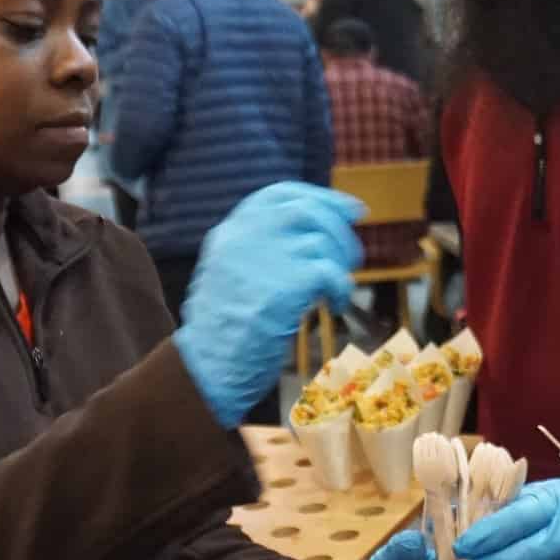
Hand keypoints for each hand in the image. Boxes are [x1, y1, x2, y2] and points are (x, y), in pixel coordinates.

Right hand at [172, 182, 362, 425]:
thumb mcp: (230, 274)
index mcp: (231, 232)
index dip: (321, 198)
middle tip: (353, 256)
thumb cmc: (222, 330)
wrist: (207, 365)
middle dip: (339, 229)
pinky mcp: (286, 284)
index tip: (348, 208)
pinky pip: (330, 273)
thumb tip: (314, 237)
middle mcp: (246, 236)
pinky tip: (334, 305)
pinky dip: (341, 288)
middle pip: (307, 210)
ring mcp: (266, 257)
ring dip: (341, 264)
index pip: (280, 195)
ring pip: (322, 241)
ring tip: (337, 290)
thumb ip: (260, 250)